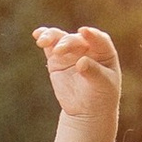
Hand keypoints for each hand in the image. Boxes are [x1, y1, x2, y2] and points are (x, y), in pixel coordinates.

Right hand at [34, 24, 121, 141]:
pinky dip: (44, 37)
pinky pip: (50, 45)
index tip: (84, 31)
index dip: (92, 35)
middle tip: (58, 50)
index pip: (99, 40)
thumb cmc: (101, 96)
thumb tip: (81, 62)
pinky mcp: (56, 58)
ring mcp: (71, 52)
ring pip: (61, 38)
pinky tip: (37, 34)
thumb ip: (93, 72)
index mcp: (104, 52)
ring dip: (51, 36)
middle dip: (67, 43)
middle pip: (76, 40)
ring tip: (42, 42)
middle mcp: (87, 47)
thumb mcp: (102, 85)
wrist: (86, 110)